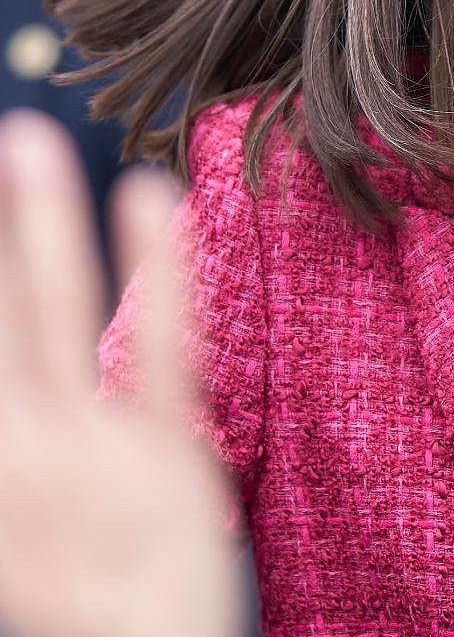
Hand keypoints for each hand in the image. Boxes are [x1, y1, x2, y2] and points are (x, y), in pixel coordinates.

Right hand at [0, 109, 241, 636]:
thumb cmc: (78, 591)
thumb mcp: (13, 521)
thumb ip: (12, 439)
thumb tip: (20, 366)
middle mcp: (13, 454)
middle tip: (4, 131)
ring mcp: (90, 452)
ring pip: (52, 311)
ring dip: (37, 219)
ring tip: (31, 138)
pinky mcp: (167, 451)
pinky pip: (161, 347)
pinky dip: (155, 267)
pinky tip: (148, 193)